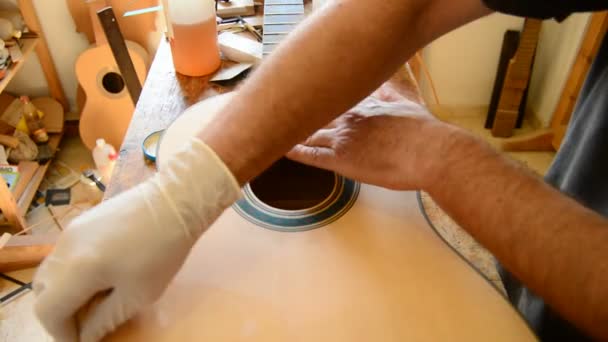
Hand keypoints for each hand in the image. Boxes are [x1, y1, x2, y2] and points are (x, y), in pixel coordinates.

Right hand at [33, 139, 239, 341]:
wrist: (175, 201)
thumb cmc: (162, 251)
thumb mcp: (138, 294)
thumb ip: (105, 319)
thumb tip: (86, 336)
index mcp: (77, 269)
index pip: (47, 310)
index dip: (61, 332)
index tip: (81, 339)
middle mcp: (65, 248)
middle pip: (42, 291)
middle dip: (60, 312)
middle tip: (86, 322)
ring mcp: (71, 231)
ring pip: (51, 270)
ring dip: (64, 291)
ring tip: (95, 299)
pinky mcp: (82, 221)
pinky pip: (64, 254)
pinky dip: (71, 272)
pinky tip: (101, 274)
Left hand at [287, 94, 454, 189]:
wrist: (429, 151)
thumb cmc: (422, 132)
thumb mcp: (407, 105)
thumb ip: (391, 95)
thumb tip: (384, 86)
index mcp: (362, 104)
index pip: (330, 99)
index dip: (316, 102)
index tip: (305, 101)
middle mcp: (347, 117)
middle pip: (314, 113)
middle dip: (298, 114)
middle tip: (281, 113)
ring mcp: (342, 138)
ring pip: (308, 132)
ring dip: (291, 130)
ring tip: (272, 130)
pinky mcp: (340, 160)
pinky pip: (309, 155)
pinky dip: (293, 151)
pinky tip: (279, 149)